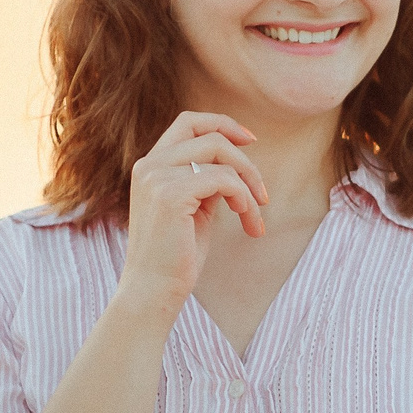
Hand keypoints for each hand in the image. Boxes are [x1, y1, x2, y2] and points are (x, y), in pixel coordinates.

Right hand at [120, 111, 269, 305]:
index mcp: (151, 165)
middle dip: (245, 162)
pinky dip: (243, 197)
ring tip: (254, 215)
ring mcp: (157, 177)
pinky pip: (223, 179)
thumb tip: (237, 164)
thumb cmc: (176, 255)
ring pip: (220, 155)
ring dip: (248, 184)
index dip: (223, 124)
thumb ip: (206, 181)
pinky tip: (246, 219)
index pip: (188, 122)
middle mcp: (149, 165)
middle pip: (211, 137)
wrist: (153, 290)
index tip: (250, 140)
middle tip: (262, 195)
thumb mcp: (194, 207)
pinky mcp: (170, 194)